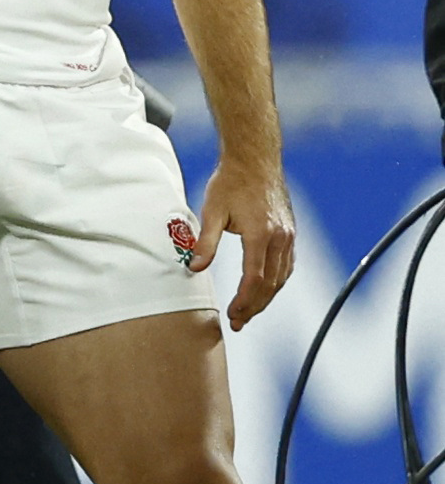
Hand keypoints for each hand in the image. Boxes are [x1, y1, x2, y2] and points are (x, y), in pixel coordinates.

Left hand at [195, 153, 295, 330]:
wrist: (256, 160)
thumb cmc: (230, 182)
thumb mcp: (211, 210)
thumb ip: (204, 242)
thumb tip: (193, 269)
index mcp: (261, 235)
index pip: (254, 279)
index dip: (244, 301)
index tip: (232, 315)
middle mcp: (280, 238)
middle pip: (271, 283)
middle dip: (255, 306)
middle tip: (238, 323)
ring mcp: (289, 235)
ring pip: (282, 277)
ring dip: (266, 297)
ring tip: (249, 312)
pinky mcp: (290, 232)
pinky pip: (287, 265)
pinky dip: (276, 282)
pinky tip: (265, 290)